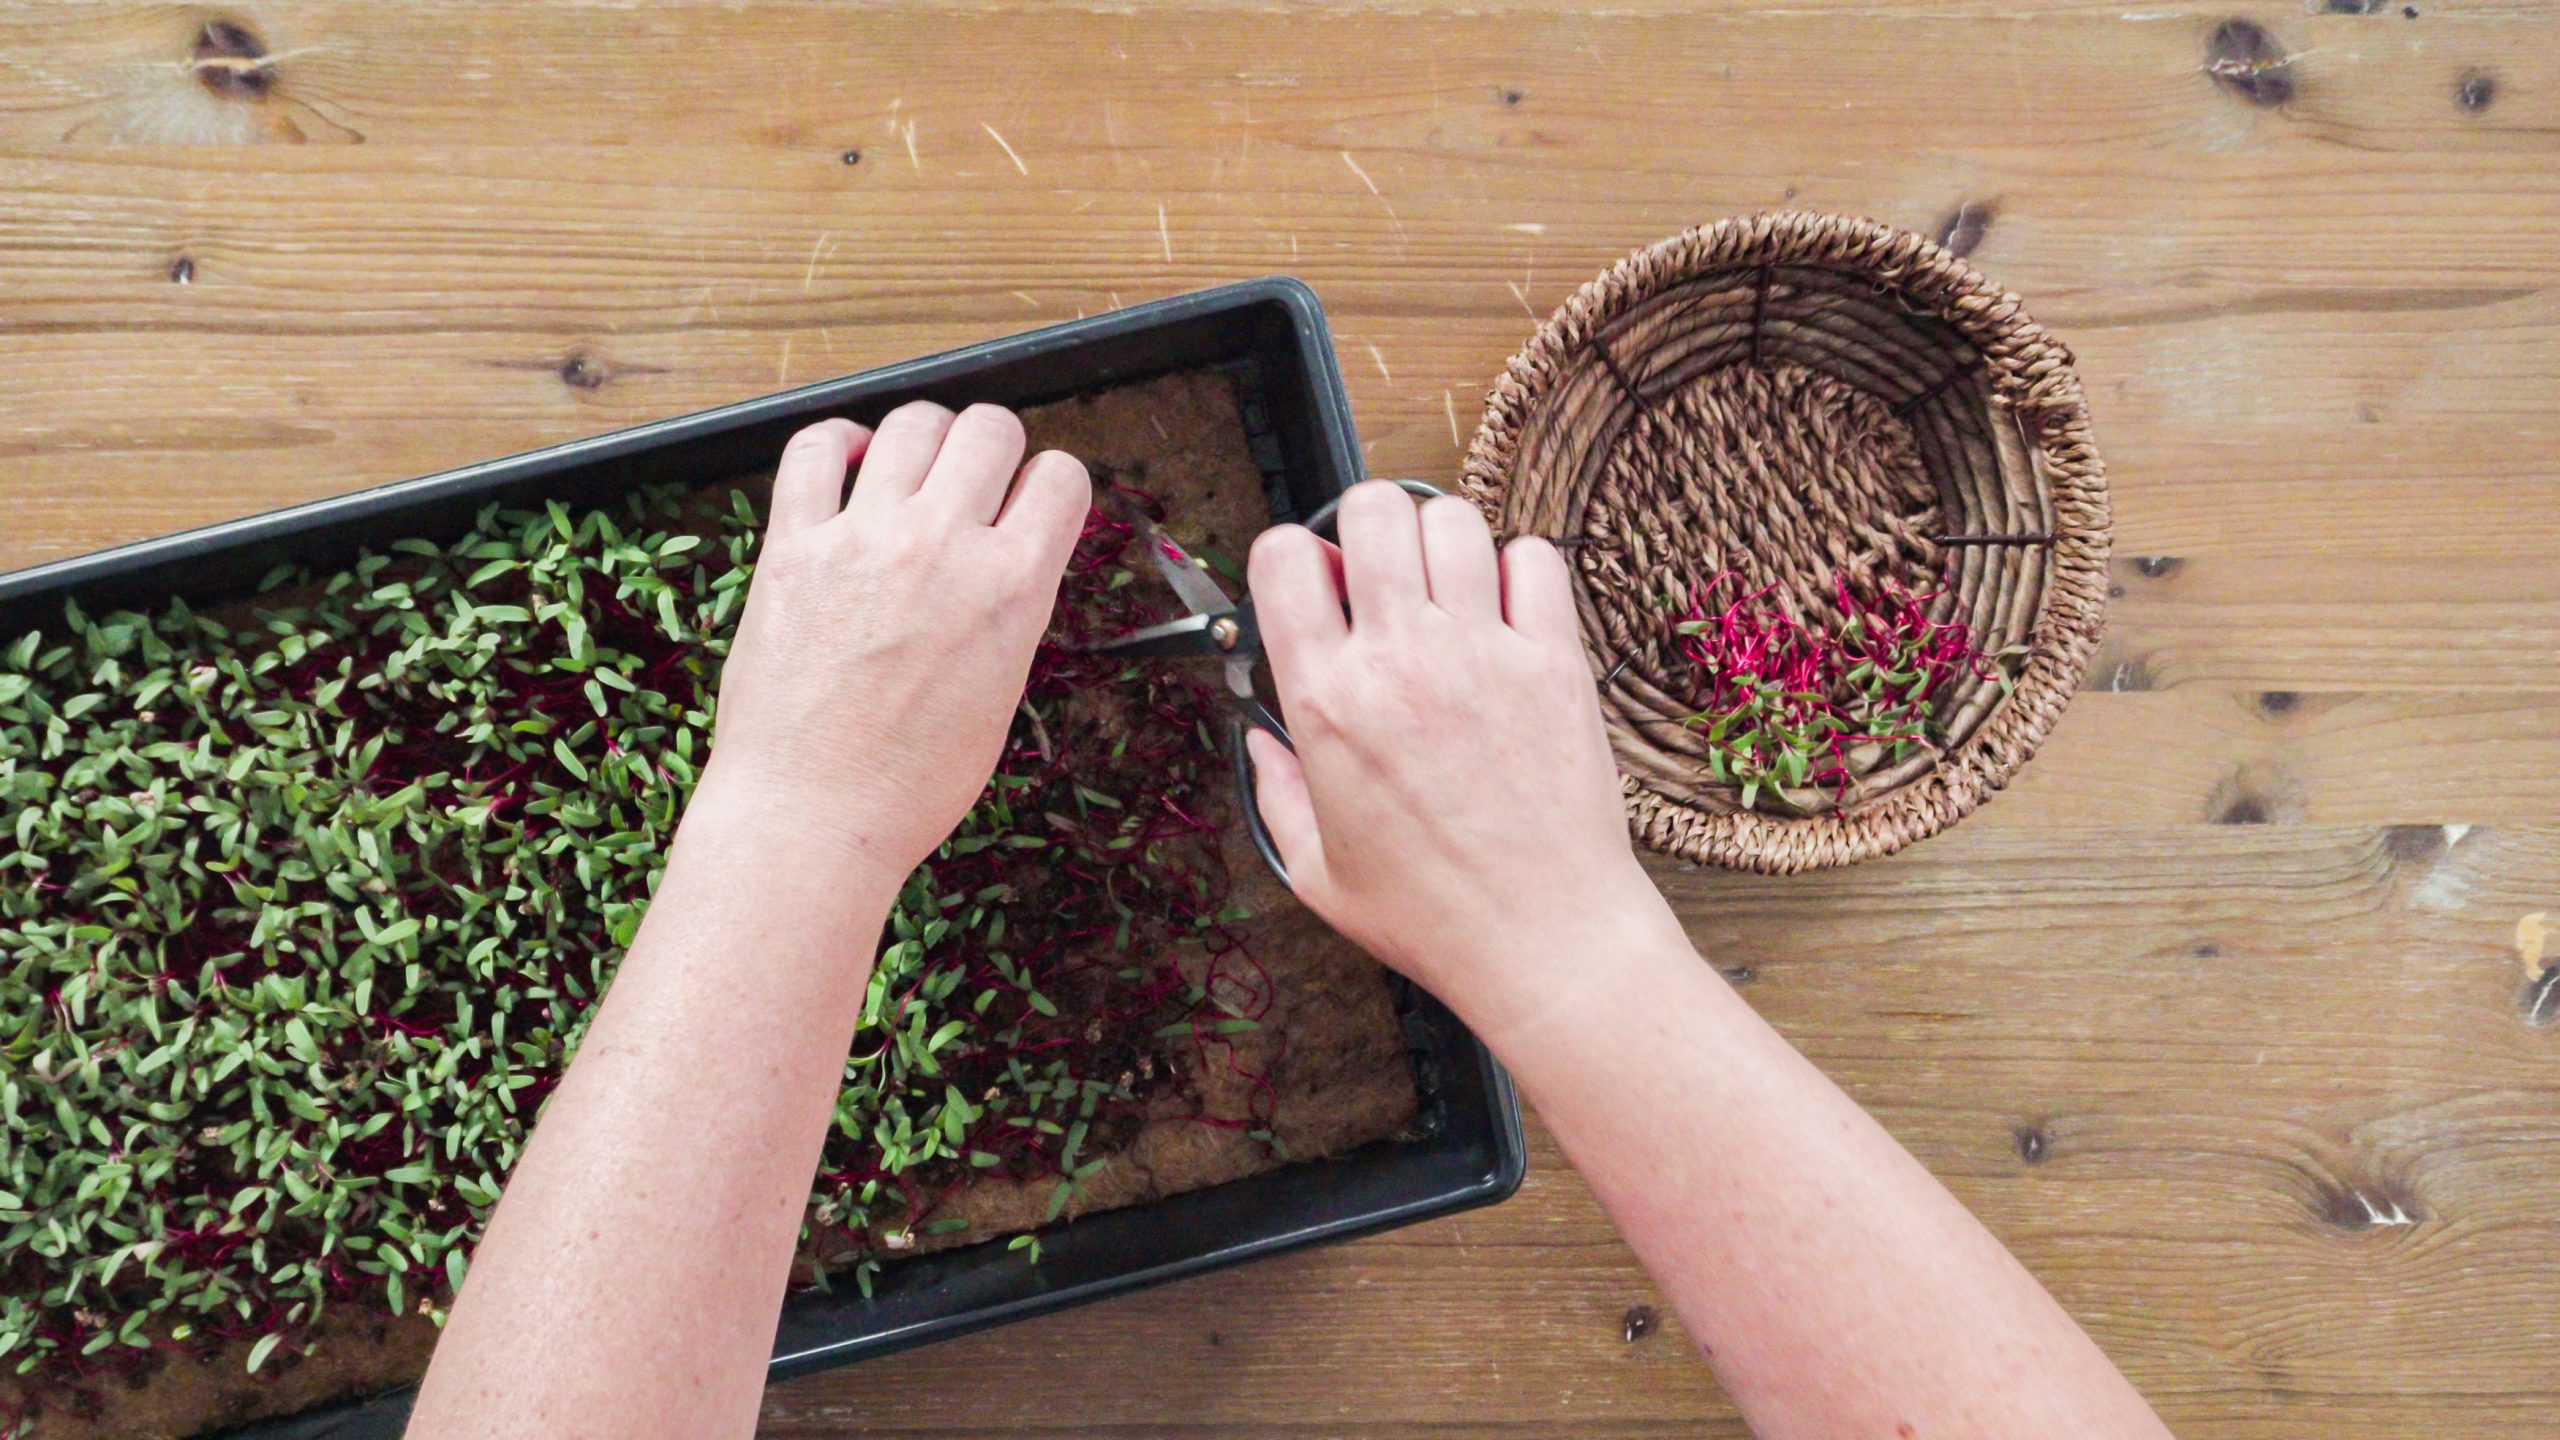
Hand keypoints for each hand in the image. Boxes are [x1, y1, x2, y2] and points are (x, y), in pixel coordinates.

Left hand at [703, 403, 1089, 877]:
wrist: (813, 814)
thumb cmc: (910, 782)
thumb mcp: (1002, 693)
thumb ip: (1010, 612)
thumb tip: (1004, 566)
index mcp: (1013, 587)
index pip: (1061, 478)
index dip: (1053, 484)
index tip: (1035, 499)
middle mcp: (944, 544)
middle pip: (990, 428)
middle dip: (995, 446)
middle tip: (978, 477)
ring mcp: (863, 536)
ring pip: (911, 423)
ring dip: (924, 436)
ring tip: (913, 468)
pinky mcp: (793, 544)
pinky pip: (813, 449)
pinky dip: (836, 441)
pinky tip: (846, 461)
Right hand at [1245, 481, 1672, 1035]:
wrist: (1544, 937)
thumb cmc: (1434, 915)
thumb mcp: (1316, 871)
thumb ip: (1277, 792)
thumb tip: (1261, 741)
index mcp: (1329, 705)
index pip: (1283, 558)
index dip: (1290, 556)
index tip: (1313, 587)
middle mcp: (1401, 662)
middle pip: (1370, 507)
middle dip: (1364, 524)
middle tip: (1379, 572)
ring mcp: (1483, 653)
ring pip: (1452, 518)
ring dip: (1439, 539)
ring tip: (1445, 589)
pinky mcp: (1553, 661)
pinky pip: (1535, 559)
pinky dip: (1518, 568)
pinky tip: (1506, 612)